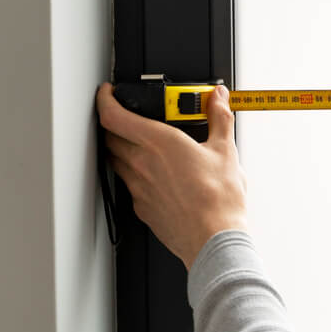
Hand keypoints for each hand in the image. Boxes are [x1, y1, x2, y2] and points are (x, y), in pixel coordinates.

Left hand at [96, 82, 248, 269]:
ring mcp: (138, 187)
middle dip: (114, 122)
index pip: (113, 115)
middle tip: (129, 115)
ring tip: (144, 144)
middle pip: (110, 137)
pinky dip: (135, 173)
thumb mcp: (225, 150)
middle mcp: (142, 164)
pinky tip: (156, 175)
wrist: (213, 238)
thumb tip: (217, 98)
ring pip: (116, 160)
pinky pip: (129, 184)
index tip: (108, 93)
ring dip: (122, 147)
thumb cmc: (219, 200)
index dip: (105, 100)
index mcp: (159, 143)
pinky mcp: (142, 207)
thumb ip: (218, 118)